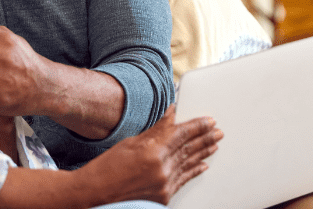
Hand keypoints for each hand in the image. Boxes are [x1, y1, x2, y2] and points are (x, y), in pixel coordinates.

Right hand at [76, 105, 222, 205]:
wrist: (95, 194)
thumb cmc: (107, 167)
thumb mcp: (131, 142)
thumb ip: (156, 130)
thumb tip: (172, 115)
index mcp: (152, 151)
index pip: (182, 134)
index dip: (197, 126)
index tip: (209, 120)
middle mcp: (161, 169)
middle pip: (189, 149)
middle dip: (205, 138)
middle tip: (217, 130)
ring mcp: (163, 185)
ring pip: (189, 164)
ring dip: (203, 152)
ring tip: (215, 143)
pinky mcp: (163, 197)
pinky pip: (183, 180)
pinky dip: (194, 170)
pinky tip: (203, 165)